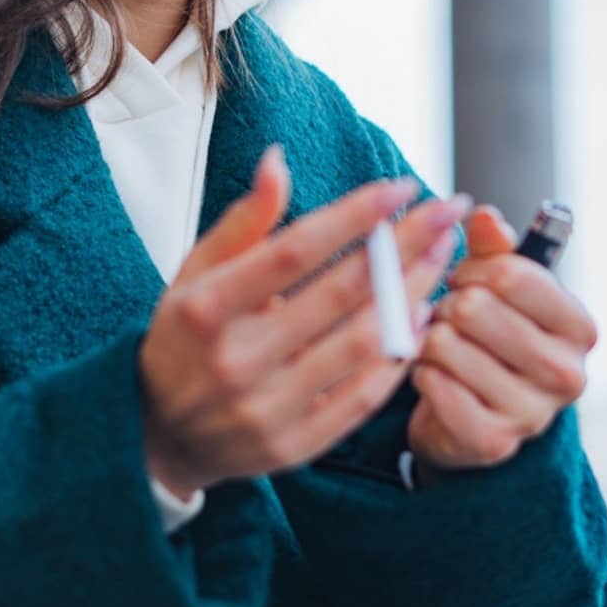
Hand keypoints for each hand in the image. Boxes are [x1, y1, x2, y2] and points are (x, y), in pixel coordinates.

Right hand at [138, 145, 471, 497]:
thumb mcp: (195, 274)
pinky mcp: (293, 447)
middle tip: (447, 213)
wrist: (160, 435)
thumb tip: (277, 159)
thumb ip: (244, 221)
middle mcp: (236, 360)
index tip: (401, 186)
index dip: (354, 216)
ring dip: (414, 294)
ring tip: (440, 258)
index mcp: (206, 308)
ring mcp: (267, 409)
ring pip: (364, 342)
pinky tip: (422, 317)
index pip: (295, 251)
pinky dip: (400, 353)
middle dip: (406, 245)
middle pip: (342, 292)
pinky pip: (365, 396)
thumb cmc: (185, 337)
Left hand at [408, 205, 597, 475]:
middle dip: (447, 304)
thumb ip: (494, 250)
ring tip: (439, 346)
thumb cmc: (490, 337)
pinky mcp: (493, 442)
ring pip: (447, 345)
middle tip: (448, 317)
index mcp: (579, 327)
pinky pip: (434, 386)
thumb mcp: (498, 287)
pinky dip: (422, 373)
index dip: (473, 269)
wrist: (472, 415)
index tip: (464, 280)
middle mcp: (568, 374)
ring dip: (428, 339)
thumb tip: (484, 217)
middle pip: (476, 309)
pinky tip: (432, 375)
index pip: (513, 274)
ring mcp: (533, 414)